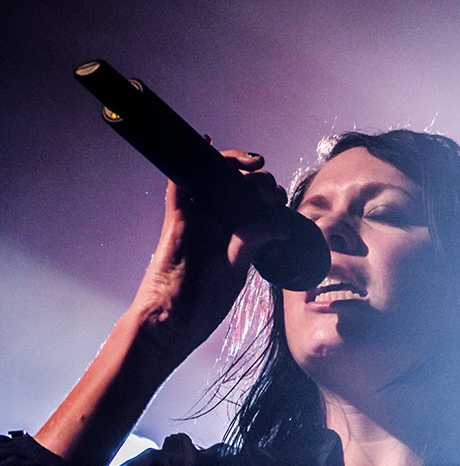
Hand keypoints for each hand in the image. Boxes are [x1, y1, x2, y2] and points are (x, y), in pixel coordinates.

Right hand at [130, 148, 289, 363]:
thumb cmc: (201, 304)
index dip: (269, 195)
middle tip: (267, 189)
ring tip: (253, 164)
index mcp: (234, 237)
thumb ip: (254, 242)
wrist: (171, 323)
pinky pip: (181, 180)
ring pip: (212, 176)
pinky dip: (190, 159)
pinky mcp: (176, 216)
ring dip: (233, 163)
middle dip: (257, 179)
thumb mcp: (236, 271)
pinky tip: (205, 142)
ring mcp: (195, 217)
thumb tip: (282, 223)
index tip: (279, 199)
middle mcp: (215, 223)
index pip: (254, 205)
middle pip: (237, 186)